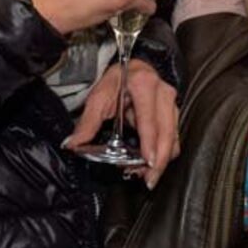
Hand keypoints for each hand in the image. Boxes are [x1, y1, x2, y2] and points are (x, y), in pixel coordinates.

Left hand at [67, 60, 180, 186]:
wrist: (133, 67)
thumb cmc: (118, 79)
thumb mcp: (99, 96)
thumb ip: (87, 121)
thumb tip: (73, 144)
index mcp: (144, 86)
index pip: (149, 120)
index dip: (150, 143)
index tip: (148, 161)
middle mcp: (163, 94)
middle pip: (166, 134)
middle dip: (158, 161)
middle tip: (147, 180)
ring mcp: (172, 104)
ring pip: (173, 140)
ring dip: (161, 161)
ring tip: (144, 175)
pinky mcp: (174, 113)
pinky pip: (174, 139)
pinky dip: (163, 154)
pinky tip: (149, 164)